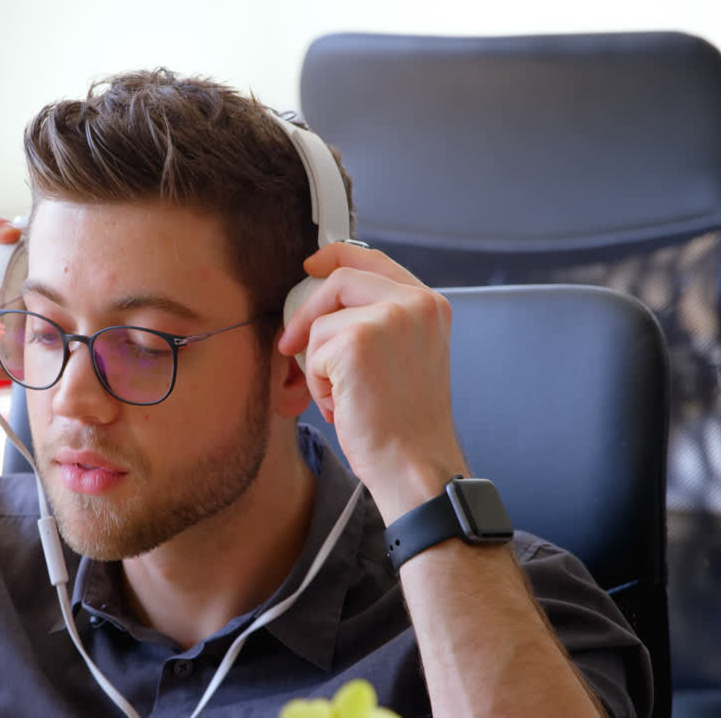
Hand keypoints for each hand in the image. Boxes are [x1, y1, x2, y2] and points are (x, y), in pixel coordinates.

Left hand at [278, 242, 466, 522]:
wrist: (414, 463)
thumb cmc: (405, 423)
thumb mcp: (405, 356)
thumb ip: (379, 321)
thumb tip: (325, 302)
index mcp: (429, 305)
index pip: (375, 259)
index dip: (337, 257)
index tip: (312, 265)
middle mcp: (414, 304)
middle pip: (340, 280)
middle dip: (308, 313)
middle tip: (290, 344)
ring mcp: (387, 318)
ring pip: (321, 324)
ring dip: (319, 365)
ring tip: (346, 397)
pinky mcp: (356, 340)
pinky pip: (312, 352)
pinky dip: (317, 383)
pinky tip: (344, 405)